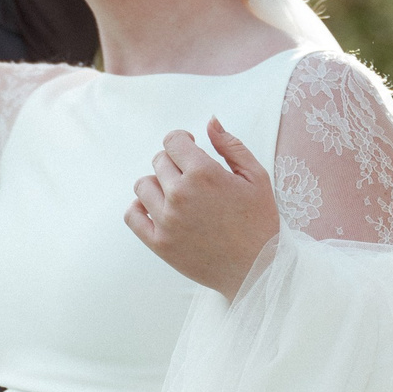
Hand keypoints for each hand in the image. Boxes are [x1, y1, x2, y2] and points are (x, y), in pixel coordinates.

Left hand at [126, 120, 281, 300]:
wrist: (256, 270)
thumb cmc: (260, 222)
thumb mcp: (256, 177)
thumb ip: (231, 145)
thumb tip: (210, 121)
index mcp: (204, 174)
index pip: (172, 141)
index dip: (181, 140)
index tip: (189, 148)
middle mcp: (180, 194)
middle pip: (159, 161)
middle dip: (174, 163)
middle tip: (192, 178)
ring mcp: (166, 220)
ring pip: (143, 185)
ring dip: (158, 184)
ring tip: (177, 195)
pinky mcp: (159, 243)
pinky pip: (132, 215)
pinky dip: (139, 208)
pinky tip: (156, 209)